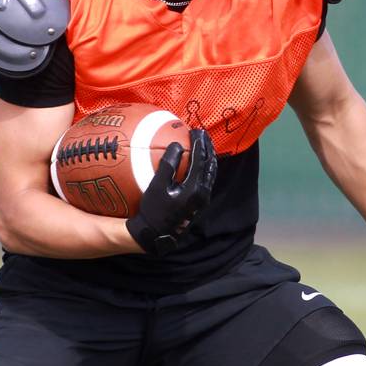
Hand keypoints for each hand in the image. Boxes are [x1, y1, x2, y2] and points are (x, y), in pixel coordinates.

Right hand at [126, 129, 216, 255]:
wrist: (156, 235)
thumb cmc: (154, 210)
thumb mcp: (157, 186)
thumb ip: (168, 164)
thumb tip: (177, 145)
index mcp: (195, 188)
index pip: (201, 159)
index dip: (199, 143)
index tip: (195, 130)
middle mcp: (204, 193)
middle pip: (210, 164)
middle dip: (208, 147)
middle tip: (202, 133)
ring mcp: (203, 199)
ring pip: (211, 173)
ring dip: (209, 157)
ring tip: (204, 144)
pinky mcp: (200, 202)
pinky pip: (207, 179)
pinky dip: (206, 167)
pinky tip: (199, 162)